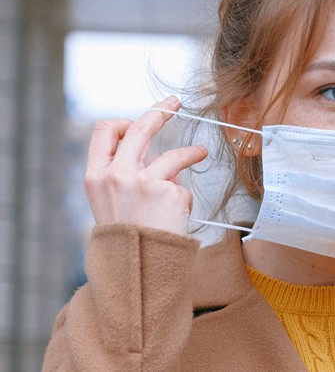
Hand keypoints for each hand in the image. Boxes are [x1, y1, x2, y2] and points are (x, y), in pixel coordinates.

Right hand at [84, 96, 207, 234]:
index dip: (125, 122)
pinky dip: (183, 201)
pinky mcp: (168, 191)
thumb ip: (129, 178)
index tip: (141, 119)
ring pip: (172, 156)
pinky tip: (178, 216)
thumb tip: (159, 160)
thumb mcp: (113, 204)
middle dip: (159, 111)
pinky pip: (182, 189)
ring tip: (201, 152)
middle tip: (175, 103)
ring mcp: (142, 181)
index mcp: (95, 176)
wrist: (134, 269)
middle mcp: (116, 174)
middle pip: (139, 129)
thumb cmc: (126, 238)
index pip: (104, 131)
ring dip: (191, 153)